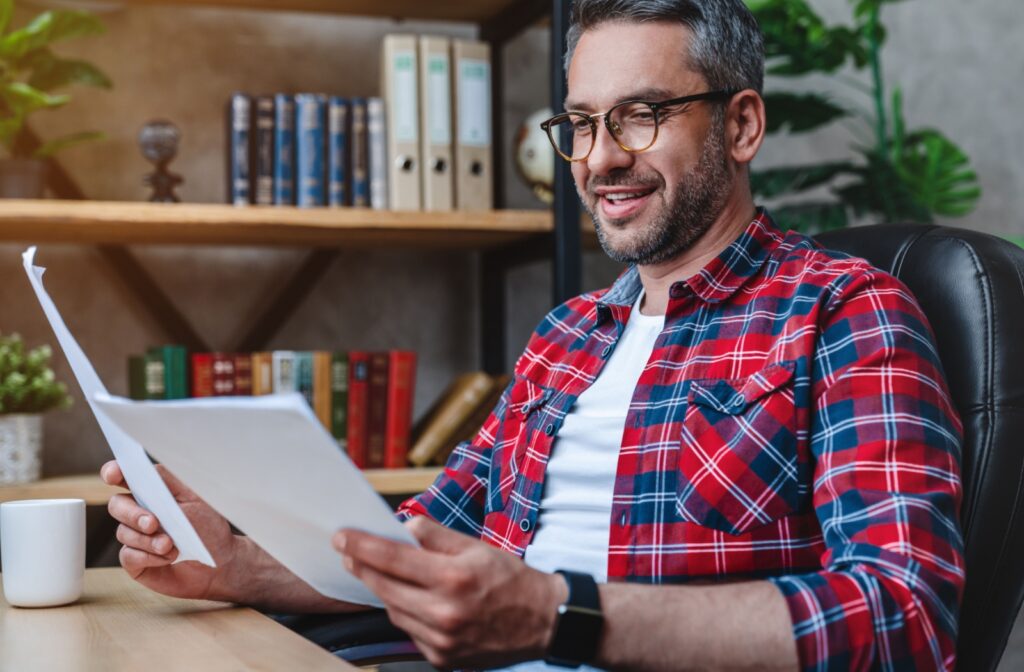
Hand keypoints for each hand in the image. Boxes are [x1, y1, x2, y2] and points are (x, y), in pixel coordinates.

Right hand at [101, 460, 243, 601]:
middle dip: (133, 514)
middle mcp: (139, 512)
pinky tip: (168, 558)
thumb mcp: (194, 499)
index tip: (112, 475)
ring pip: (123, 532)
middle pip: (117, 505)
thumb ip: (168, 483)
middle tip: (153, 524)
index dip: (114, 472)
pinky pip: (128, 555)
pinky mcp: (135, 560)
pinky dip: (148, 556)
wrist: (220, 562)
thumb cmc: (208, 527)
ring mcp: (135, 536)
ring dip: (148, 540)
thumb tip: (144, 471)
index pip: (125, 477)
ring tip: (171, 545)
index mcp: (153, 492)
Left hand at [334, 516, 566, 669]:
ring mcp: (442, 640)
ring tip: (381, 572)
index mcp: (453, 578)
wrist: (542, 622)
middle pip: (386, 587)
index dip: (362, 546)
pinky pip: (410, 632)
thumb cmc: (511, 579)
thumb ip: (436, 536)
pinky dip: (406, 613)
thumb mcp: (477, 546)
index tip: (341, 537)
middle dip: (363, 567)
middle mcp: (444, 612)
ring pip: (395, 611)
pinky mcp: (442, 659)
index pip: (393, 558)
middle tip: (348, 552)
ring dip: (384, 590)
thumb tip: (403, 526)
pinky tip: (412, 600)